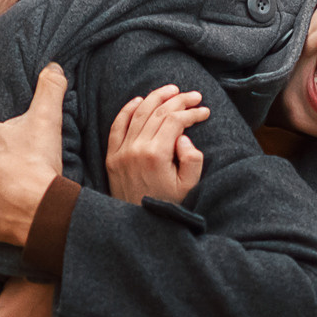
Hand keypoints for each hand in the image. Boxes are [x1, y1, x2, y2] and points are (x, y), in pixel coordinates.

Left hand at [106, 84, 208, 204]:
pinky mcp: (112, 157)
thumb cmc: (168, 205)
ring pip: (138, 114)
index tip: (204, 111)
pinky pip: (117, 126)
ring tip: (171, 90)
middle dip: (178, 100)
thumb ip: (192, 159)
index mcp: (156, 155)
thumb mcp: (189, 185)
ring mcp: (121, 152)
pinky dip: (127, 110)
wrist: (139, 225)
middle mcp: (136, 149)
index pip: (174, 121)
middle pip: (158, 113)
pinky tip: (139, 100)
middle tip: (194, 95)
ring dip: (155, 98)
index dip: (191, 112)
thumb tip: (183, 137)